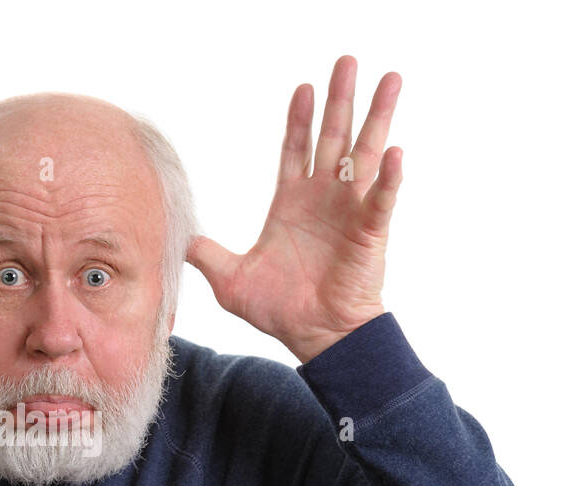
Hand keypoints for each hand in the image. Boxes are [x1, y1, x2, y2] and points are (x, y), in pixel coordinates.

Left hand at [187, 56, 402, 362]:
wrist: (315, 337)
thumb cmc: (280, 310)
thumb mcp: (231, 281)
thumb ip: (208, 256)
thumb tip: (178, 241)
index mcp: (292, 204)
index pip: (295, 149)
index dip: (299, 119)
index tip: (303, 88)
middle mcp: (324, 199)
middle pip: (333, 138)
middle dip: (340, 99)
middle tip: (346, 60)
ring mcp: (349, 212)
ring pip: (365, 155)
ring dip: (377, 118)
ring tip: (390, 80)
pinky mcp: (369, 233)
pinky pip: (381, 200)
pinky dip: (389, 177)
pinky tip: (395, 152)